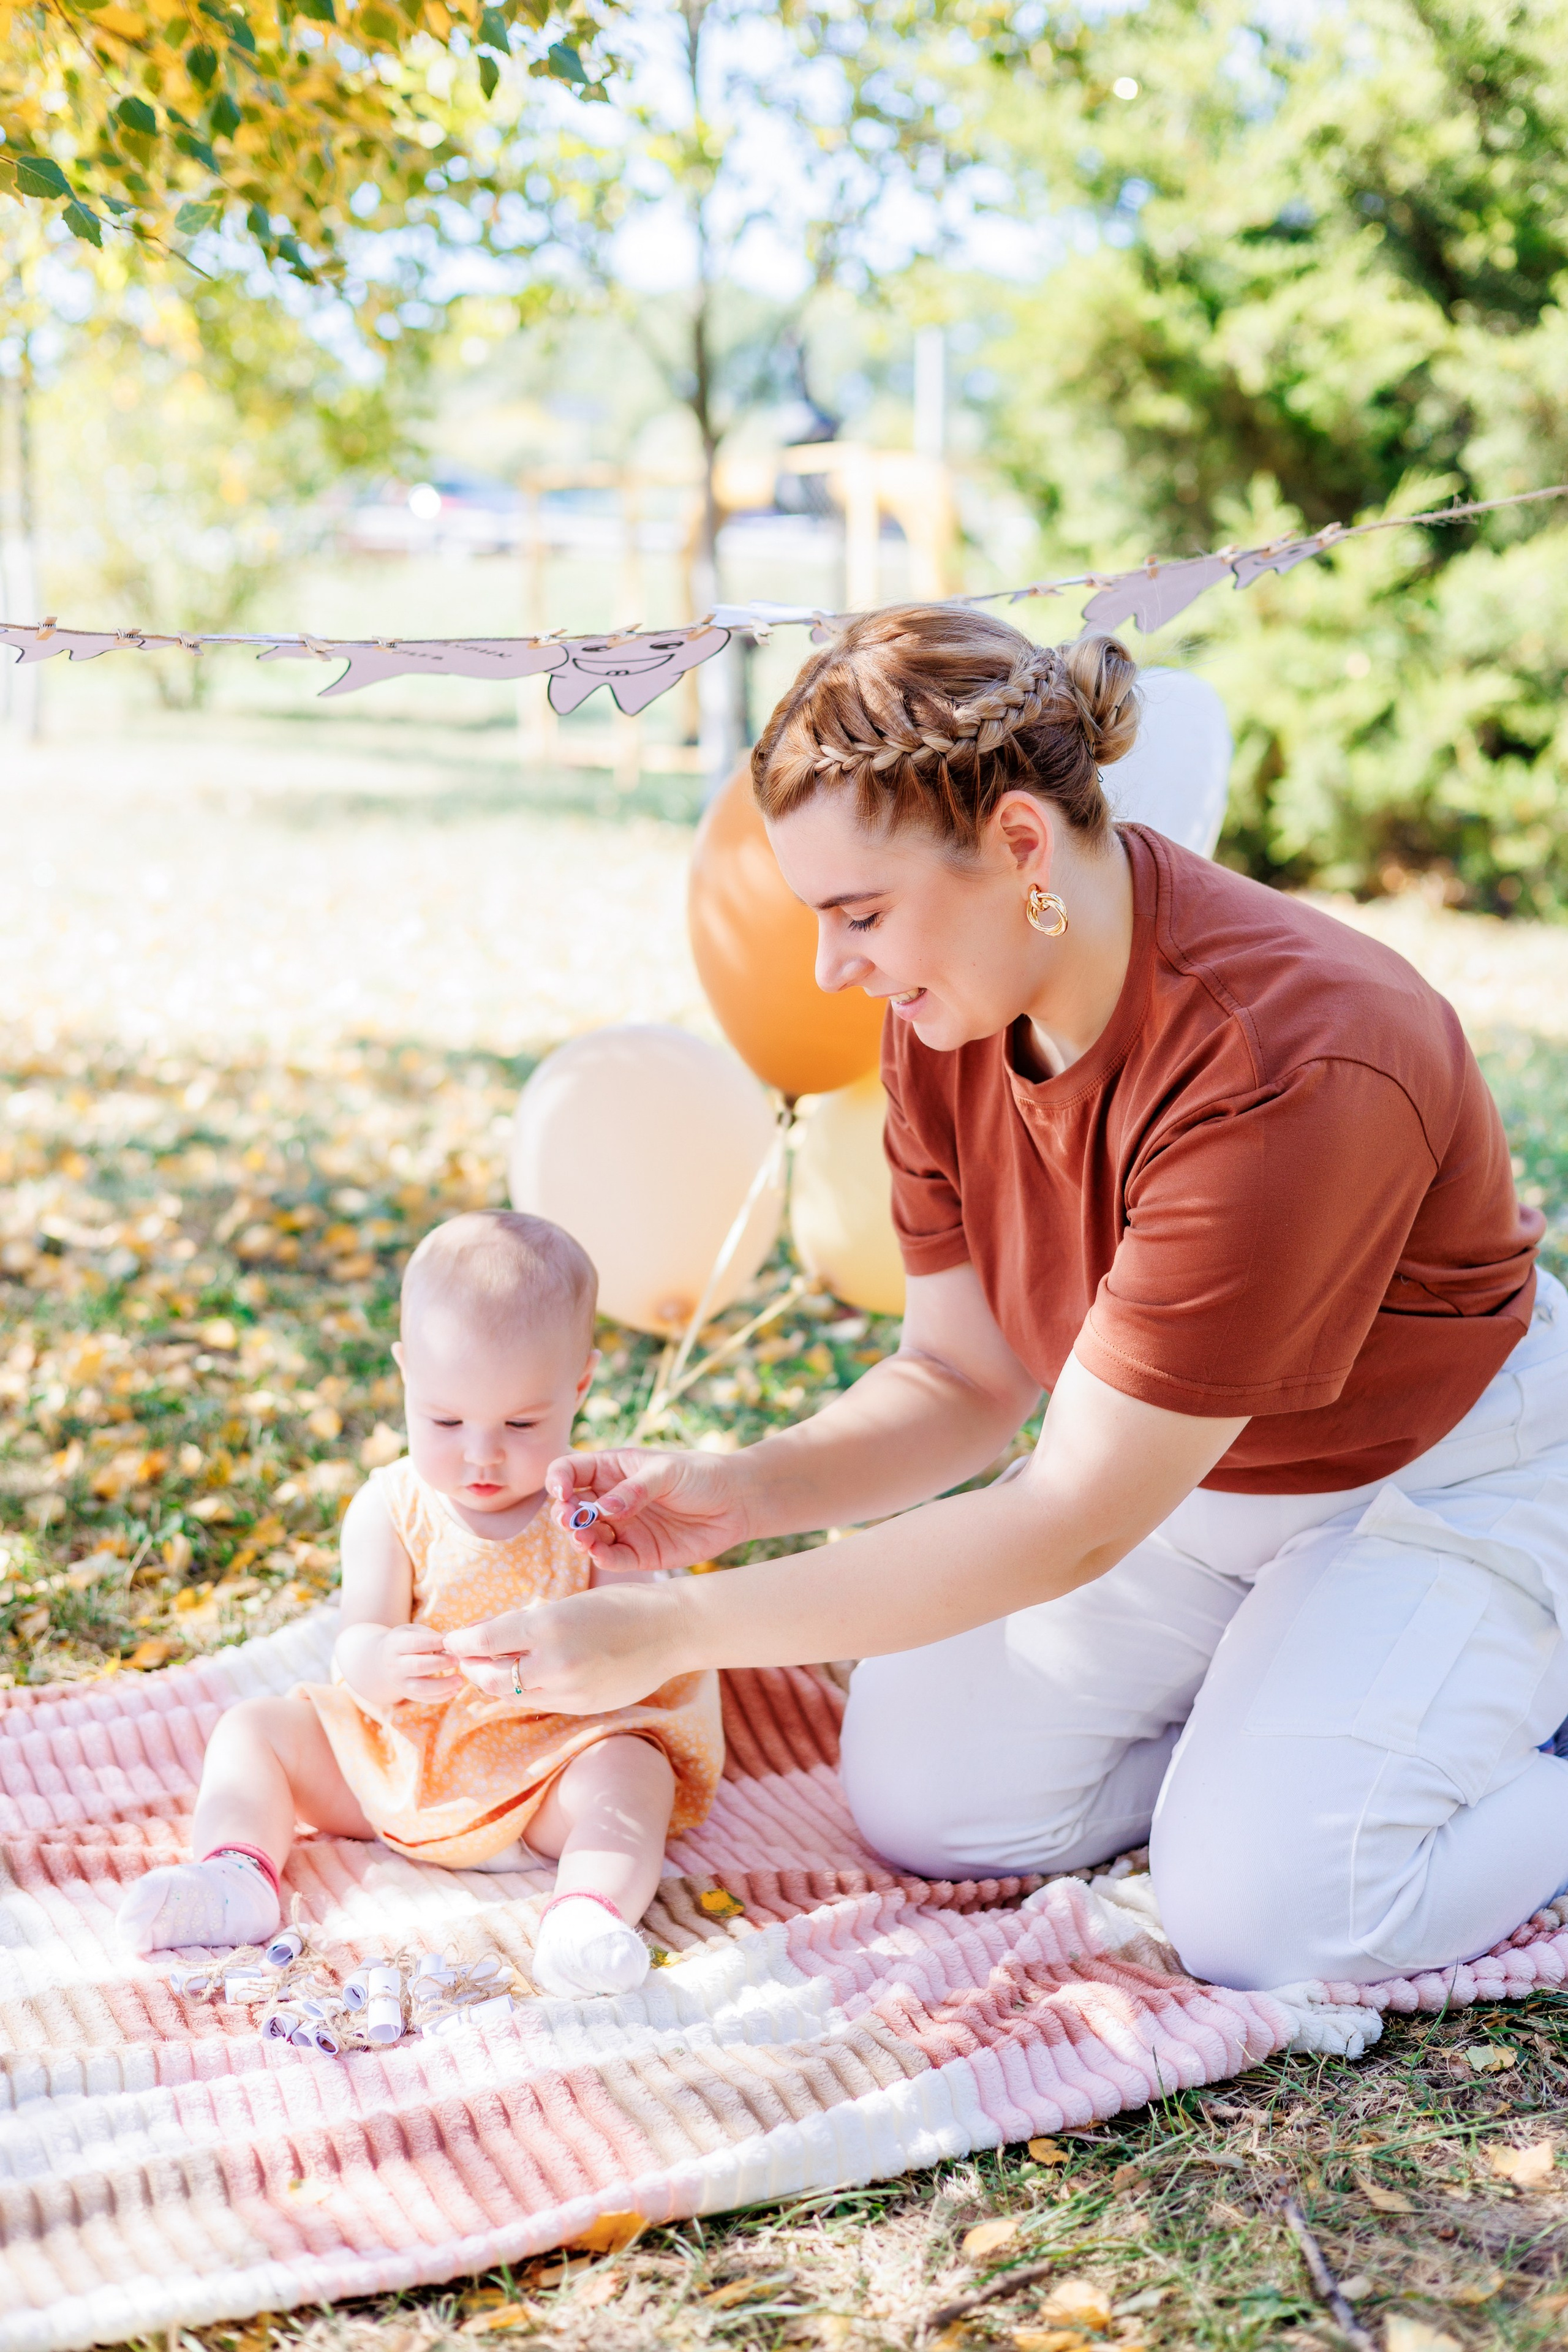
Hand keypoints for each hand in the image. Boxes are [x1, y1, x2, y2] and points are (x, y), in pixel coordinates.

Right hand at [337, 1621, 462, 1708]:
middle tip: (458, 1660)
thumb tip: (450, 1644)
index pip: (415, 1643)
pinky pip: (423, 1699)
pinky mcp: (406, 1694)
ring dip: (442, 1685)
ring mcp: (399, 1682)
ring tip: (460, 1680)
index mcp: (395, 1644)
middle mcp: (394, 1665)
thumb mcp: (412, 1631)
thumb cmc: (406, 1641)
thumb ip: (429, 1635)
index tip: (451, 1642)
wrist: (382, 1661)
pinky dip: (440, 1697)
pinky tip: (454, 1690)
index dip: (434, 1642)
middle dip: (440, 1663)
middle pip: (418, 1666)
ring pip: (420, 1688)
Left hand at [443, 1582, 690, 1712]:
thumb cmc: (622, 1605)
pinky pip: (540, 1702)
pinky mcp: (582, 1707)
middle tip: (465, 1657)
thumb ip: (527, 1623)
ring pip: (512, 1695)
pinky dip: (526, 1689)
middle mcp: (555, 1663)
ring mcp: (570, 1691)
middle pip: (490, 1677)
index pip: (485, 1642)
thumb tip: (483, 1635)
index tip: (453, 1639)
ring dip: (495, 1681)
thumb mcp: (569, 1603)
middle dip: (472, 1667)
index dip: (462, 1642)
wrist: (672, 1631)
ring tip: (491, 1666)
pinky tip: (527, 1675)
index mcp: (549, 1626)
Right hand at [544, 1445, 750, 1574]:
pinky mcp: (638, 1553)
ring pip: (587, 1536)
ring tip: (583, 1538)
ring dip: (579, 1538)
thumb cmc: (701, 1475)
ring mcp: (622, 1527)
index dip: (558, 1480)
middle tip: (571, 1520)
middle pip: (572, 1507)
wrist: (736, 1503)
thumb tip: (603, 1509)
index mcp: (612, 1469)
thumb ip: (636, 1489)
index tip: (561, 1492)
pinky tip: (599, 1553)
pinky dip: (601, 1558)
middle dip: (565, 1514)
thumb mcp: (668, 1471)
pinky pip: (612, 1559)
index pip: (570, 1470)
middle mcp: (610, 1499)